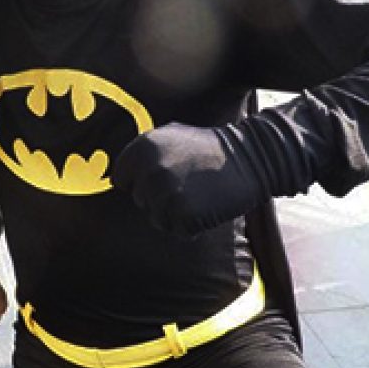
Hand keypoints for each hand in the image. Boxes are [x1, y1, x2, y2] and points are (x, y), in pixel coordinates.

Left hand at [113, 122, 265, 235]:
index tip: (163, 179)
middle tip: (188, 184)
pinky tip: (207, 206)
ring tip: (198, 194)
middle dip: (160, 198)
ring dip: (175, 214)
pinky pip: (178, 231)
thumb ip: (144, 154)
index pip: (121, 179)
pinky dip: (192, 226)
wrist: (250, 157)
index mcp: (142, 148)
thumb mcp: (171, 136)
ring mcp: (165, 194)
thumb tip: (118, 177)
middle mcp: (149, 171)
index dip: (141, 182)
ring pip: (157, 219)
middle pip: (140, 201)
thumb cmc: (210, 149)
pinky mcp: (183, 214)